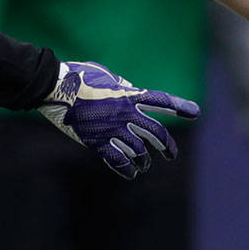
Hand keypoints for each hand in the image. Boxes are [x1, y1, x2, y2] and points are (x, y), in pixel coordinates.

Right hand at [38, 61, 200, 179]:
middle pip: (155, 133)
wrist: (52, 87)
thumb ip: (121, 86)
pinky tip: (131, 173)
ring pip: (138, 150)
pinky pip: (117, 160)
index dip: (180, 107)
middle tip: (171, 154)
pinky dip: (127, 168)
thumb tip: (128, 89)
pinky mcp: (96, 141)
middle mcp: (125, 113)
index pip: (161, 101)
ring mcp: (112, 129)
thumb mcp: (105, 75)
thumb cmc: (76, 76)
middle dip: (166, 146)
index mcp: (129, 95)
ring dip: (144, 160)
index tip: (196, 113)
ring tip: (145, 165)